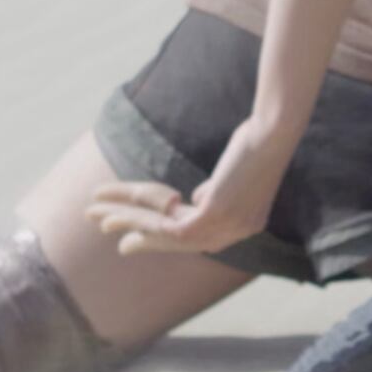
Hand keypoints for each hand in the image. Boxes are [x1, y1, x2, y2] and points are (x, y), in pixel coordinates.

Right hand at [82, 159, 281, 257]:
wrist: (273, 129)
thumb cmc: (257, 140)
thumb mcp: (231, 173)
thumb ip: (212, 192)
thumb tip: (190, 199)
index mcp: (243, 225)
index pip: (195, 237)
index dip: (162, 237)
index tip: (132, 239)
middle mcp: (236, 234)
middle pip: (177, 241)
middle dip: (138, 236)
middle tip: (109, 235)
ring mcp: (227, 229)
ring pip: (165, 234)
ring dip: (127, 221)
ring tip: (97, 215)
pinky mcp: (214, 218)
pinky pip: (166, 225)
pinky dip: (138, 217)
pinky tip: (117, 211)